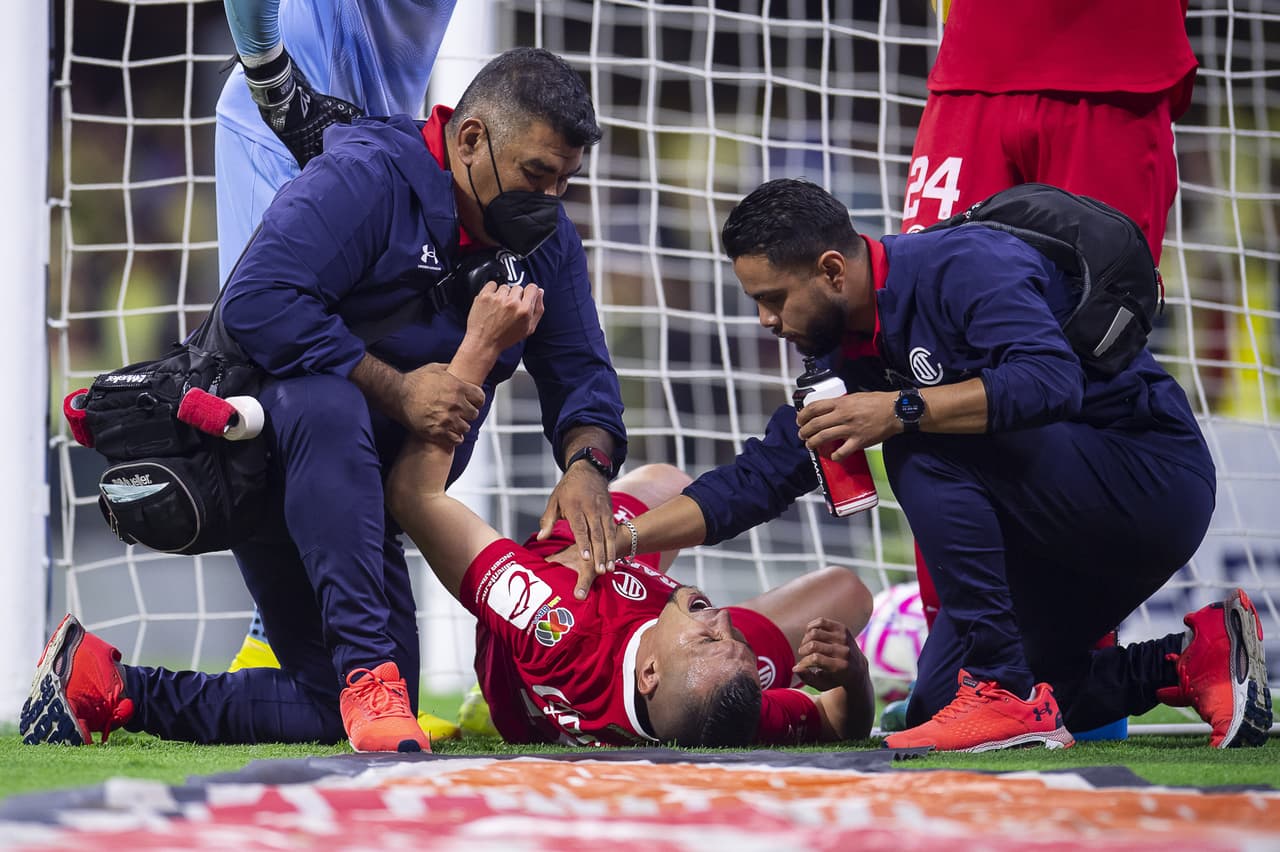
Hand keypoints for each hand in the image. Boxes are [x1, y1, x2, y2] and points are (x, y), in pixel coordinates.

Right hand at [399, 362, 485, 444]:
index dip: (476, 400)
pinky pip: (455, 439)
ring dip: (460, 425)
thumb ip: (450, 369)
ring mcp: (447, 419)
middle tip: (461, 412)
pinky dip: (454, 437)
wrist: (397, 395)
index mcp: (458, 388)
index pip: (480, 398)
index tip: (472, 402)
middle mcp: (455, 404)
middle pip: (474, 414)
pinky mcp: (437, 432)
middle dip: (468, 413)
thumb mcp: (435, 368)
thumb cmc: (414, 381)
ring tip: (453, 422)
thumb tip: (457, 368)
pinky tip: (449, 432)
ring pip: (465, 427)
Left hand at [465, 281, 544, 351]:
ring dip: (503, 295)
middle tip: (509, 309)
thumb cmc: (505, 338)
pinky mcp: (485, 296)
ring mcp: (498, 298)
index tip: (524, 297)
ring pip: (505, 287)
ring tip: (498, 308)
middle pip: (518, 287)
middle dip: (515, 296)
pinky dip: (491, 291)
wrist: (484, 342)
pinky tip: (491, 302)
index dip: (529, 292)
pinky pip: (492, 284)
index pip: (532, 288)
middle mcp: (512, 303)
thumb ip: (538, 309)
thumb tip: (540, 292)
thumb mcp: (528, 329)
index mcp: (524, 310)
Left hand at [538, 464, 615, 600]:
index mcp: (575, 507)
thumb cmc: (568, 489)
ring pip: (608, 534)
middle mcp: (591, 509)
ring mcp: (602, 511)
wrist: (588, 470)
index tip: (585, 559)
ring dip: (609, 552)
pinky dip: (614, 544)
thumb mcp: (554, 501)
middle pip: (596, 534)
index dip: (583, 543)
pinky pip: (613, 530)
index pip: (580, 528)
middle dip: (599, 553)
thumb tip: (541, 537)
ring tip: (610, 568)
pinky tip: (615, 557)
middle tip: (600, 570)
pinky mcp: (610, 512)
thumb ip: (548, 520)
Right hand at [792, 617, 861, 691]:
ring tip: (807, 646)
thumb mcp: (822, 685)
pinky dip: (811, 627)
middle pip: (813, 645)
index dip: (803, 662)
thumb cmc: (835, 679)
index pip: (815, 658)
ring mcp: (844, 638)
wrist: (858, 669)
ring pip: (815, 632)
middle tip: (803, 655)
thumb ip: (808, 678)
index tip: (801, 666)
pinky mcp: (843, 628)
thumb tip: (795, 668)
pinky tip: (810, 636)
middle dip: (803, 650)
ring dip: (805, 640)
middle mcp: (844, 651)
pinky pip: (821, 621)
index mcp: (841, 667)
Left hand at [796, 391, 897, 460]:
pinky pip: (842, 452)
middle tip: (802, 434)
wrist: (896, 411)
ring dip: (812, 443)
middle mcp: (843, 415)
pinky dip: (834, 456)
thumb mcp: (855, 397)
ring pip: (823, 437)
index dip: (803, 415)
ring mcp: (850, 429)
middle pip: (815, 424)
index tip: (800, 420)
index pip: (814, 408)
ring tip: (810, 445)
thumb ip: (840, 403)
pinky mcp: (859, 441)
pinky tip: (832, 456)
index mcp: (841, 403)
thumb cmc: (877, 402)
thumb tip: (827, 409)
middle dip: (804, 431)